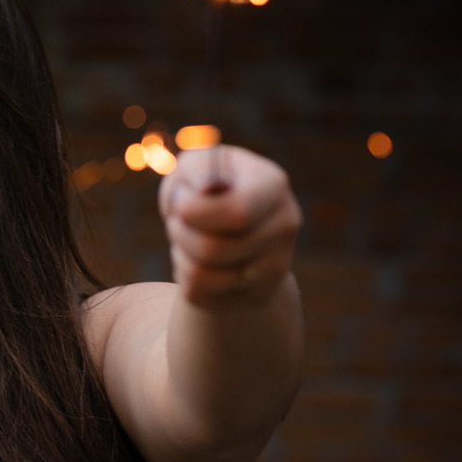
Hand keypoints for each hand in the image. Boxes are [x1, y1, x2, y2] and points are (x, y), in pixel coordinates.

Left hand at [158, 145, 300, 309]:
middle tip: (176, 220)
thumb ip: (198, 168)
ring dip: (180, 256)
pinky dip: (185, 278)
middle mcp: (285, 224)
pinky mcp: (260, 295)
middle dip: (180, 233)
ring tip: (185, 238)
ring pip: (205, 278)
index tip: (180, 203)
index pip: (238, 212)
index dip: (196, 213)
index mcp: (273, 184)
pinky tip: (195, 260)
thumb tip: (206, 189)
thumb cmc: (203, 184)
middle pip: (214, 249)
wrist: (225, 222)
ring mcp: (278, 264)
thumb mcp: (196, 163)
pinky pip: (202, 298)